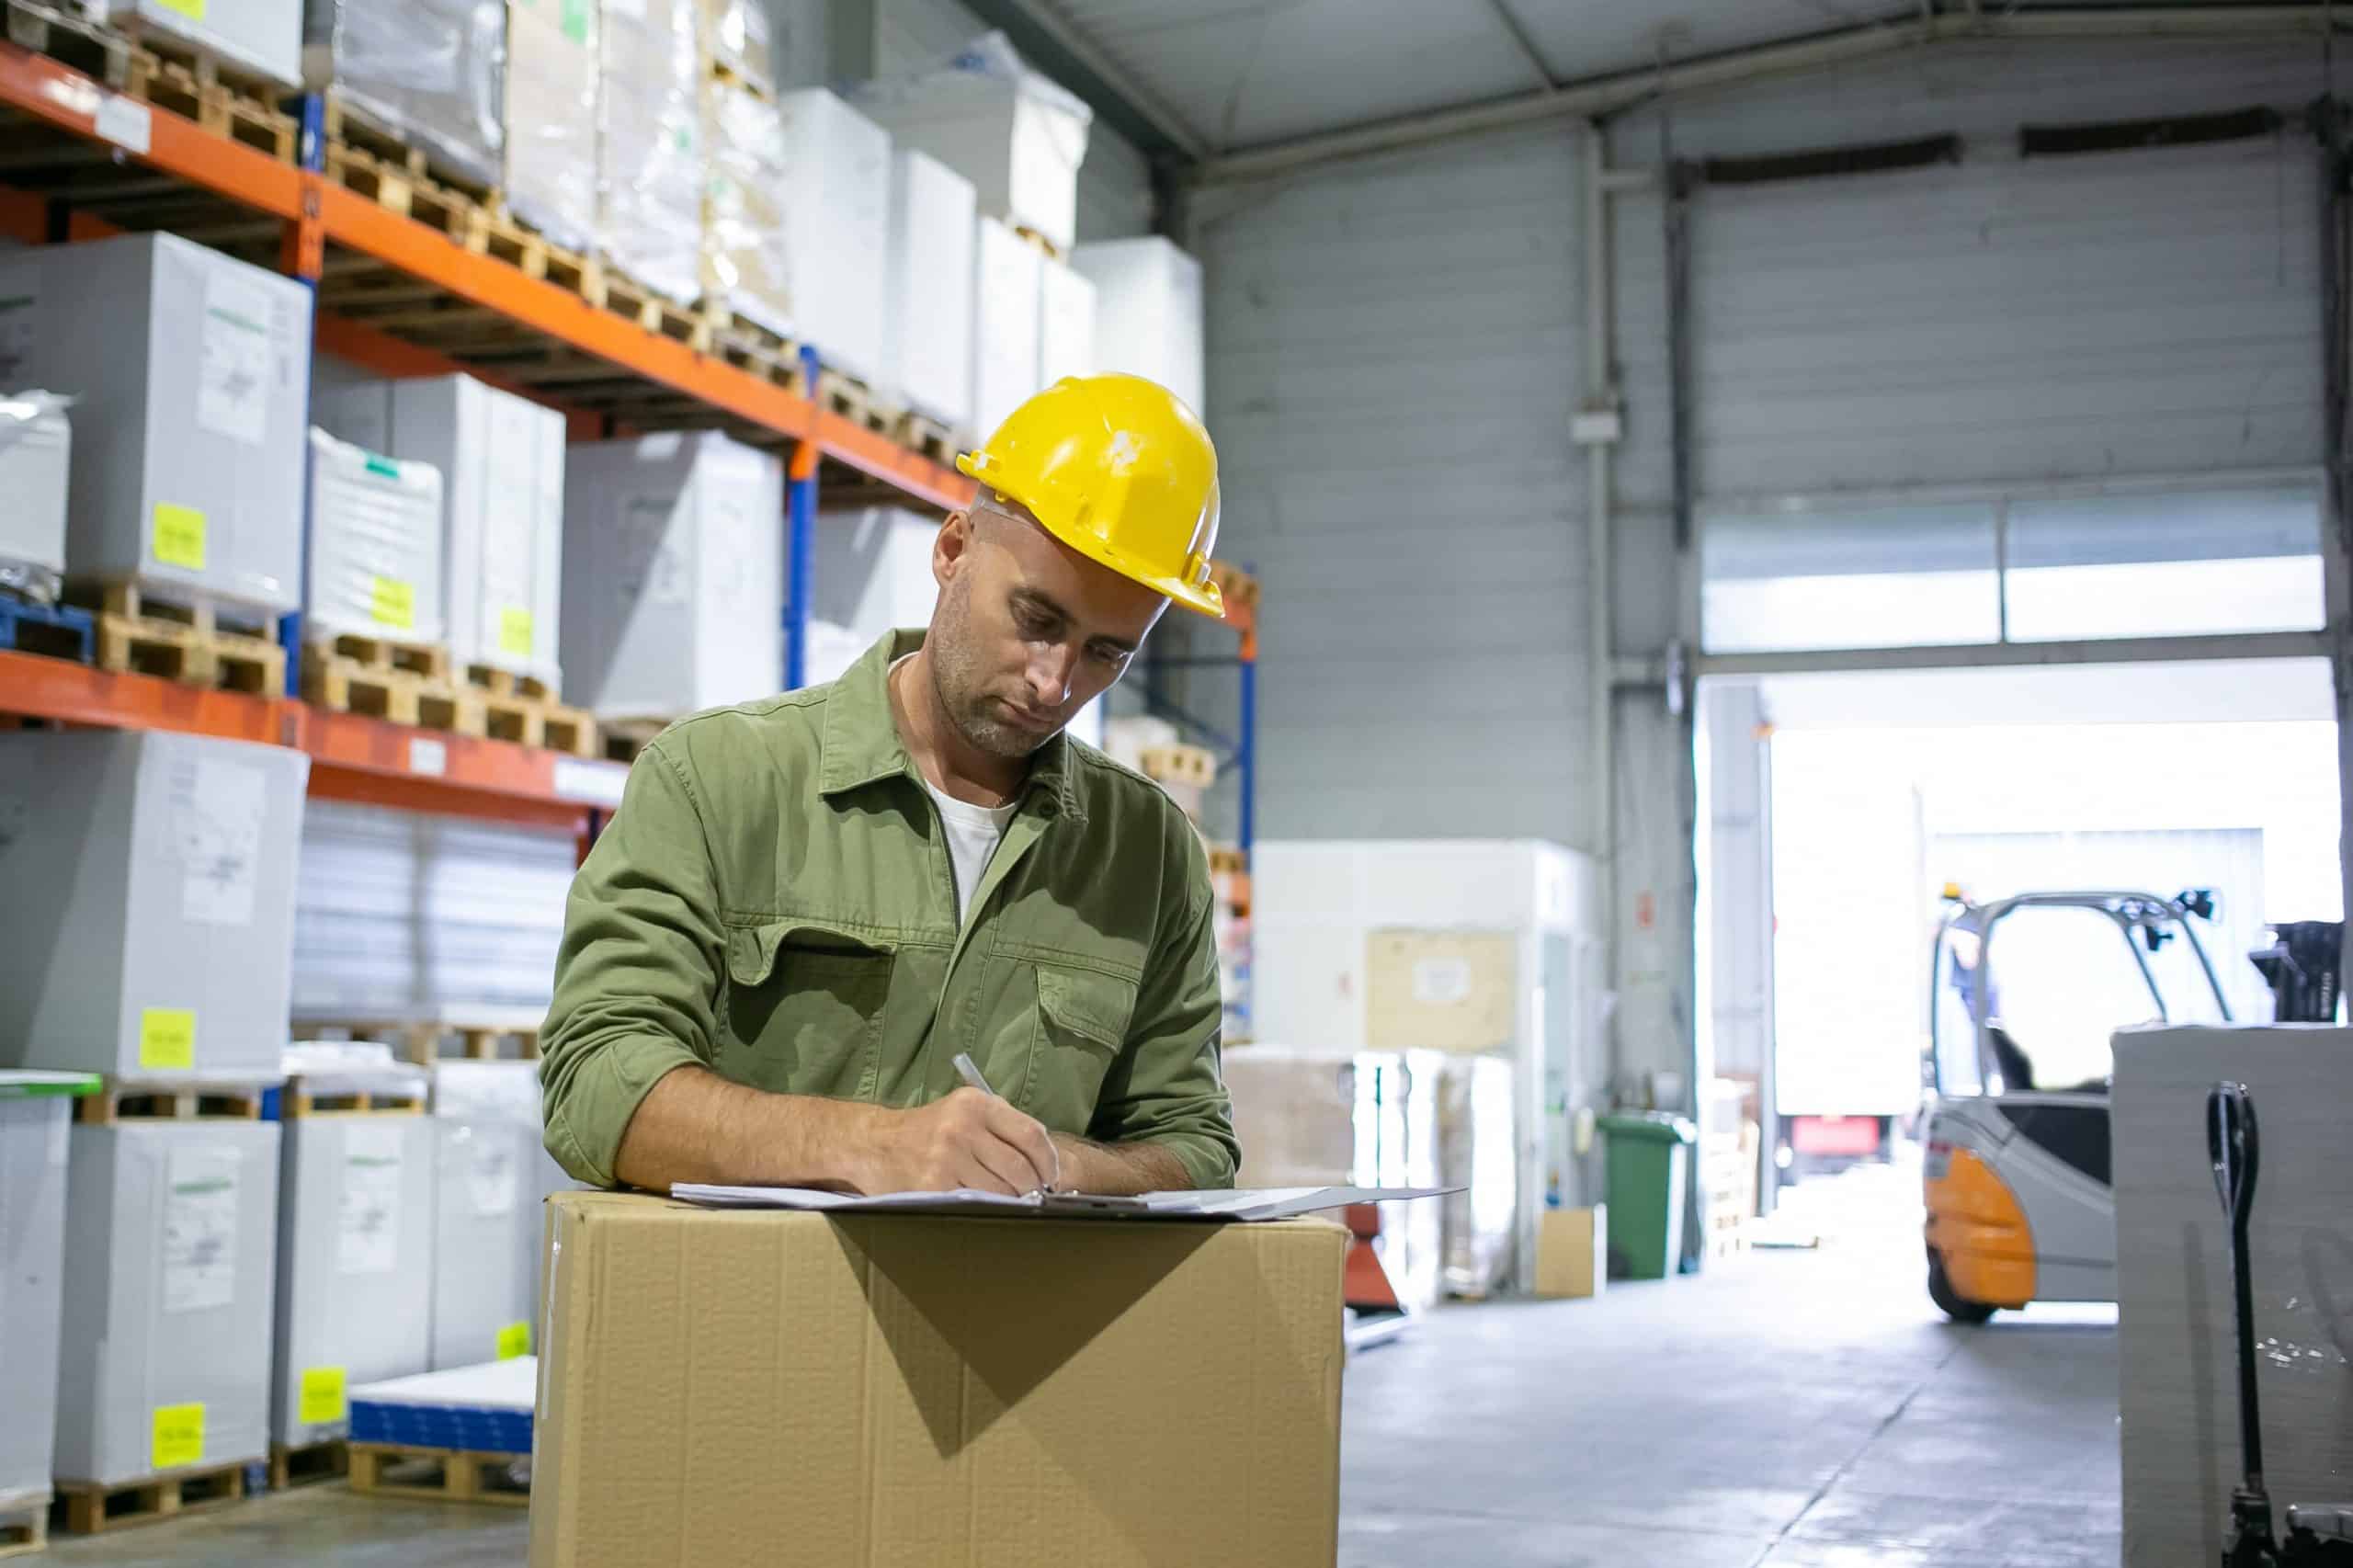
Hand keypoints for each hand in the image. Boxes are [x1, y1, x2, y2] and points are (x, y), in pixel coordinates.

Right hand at [852, 1088, 1059, 1195]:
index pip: (1031, 1134)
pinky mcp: (932, 1186)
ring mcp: (946, 1158)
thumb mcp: (962, 1110)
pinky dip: (986, 1207)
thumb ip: (1002, 1124)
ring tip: (1009, 1200)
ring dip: (1011, 1201)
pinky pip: (975, 1203)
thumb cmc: (927, 1129)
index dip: (1049, 1160)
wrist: (874, 1143)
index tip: (1052, 1175)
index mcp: (975, 1104)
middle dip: (1033, 1186)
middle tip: (1034, 1194)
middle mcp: (961, 1127)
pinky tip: (984, 1204)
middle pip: (1020, 1167)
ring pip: (1000, 1190)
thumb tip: (1045, 1157)